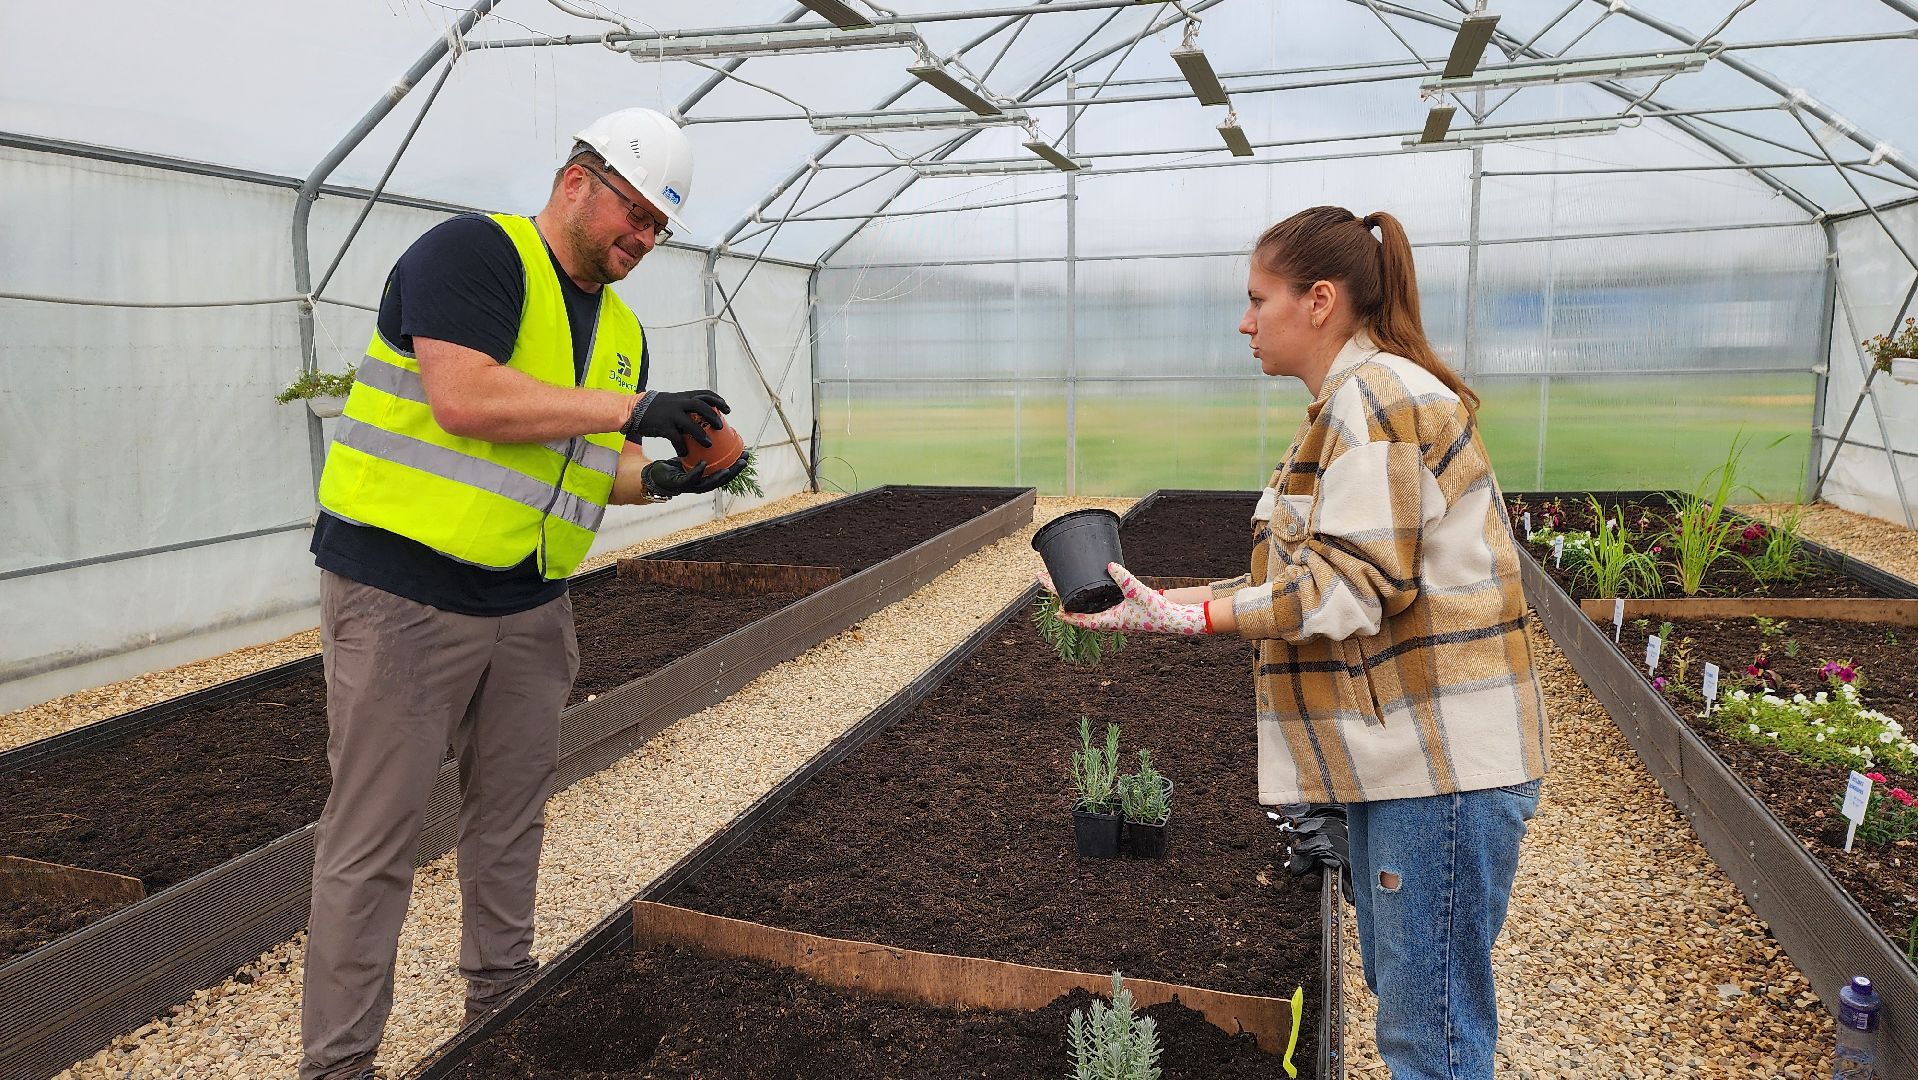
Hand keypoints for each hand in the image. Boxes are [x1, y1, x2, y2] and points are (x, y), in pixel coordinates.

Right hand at [622, 389, 730, 446]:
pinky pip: (675, 437)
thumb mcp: (671, 402)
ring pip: (691, 423)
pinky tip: (685, 453)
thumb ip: (685, 407)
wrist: (632, 409)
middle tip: (720, 427)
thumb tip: (700, 417)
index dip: (718, 401)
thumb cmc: (654, 408)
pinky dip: (682, 446)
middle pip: (701, 406)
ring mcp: (671, 414)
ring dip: (701, 434)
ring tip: (708, 444)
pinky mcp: (663, 425)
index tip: (727, 409)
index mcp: (682, 397)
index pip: (705, 394)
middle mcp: (678, 403)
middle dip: (713, 416)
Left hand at [641, 455, 747, 499]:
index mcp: (706, 477)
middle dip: (735, 471)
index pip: (726, 471)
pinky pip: (690, 479)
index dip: (738, 464)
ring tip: (729, 468)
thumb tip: (712, 427)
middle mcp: (701, 484)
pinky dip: (698, 472)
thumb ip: (699, 445)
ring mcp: (690, 486)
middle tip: (744, 460)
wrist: (655, 474)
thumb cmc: (675, 464)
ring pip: (709, 483)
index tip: (747, 454)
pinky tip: (703, 464)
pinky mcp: (679, 485)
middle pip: (722, 479)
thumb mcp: (690, 453)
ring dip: (720, 476)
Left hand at [1057, 563, 1210, 635]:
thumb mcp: (1139, 592)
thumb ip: (1124, 579)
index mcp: (1109, 621)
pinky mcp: (1118, 608)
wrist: (1172, 618)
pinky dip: (1084, 596)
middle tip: (1041, 577)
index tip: (1054, 611)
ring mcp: (1111, 614)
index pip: (1081, 621)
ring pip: (1083, 606)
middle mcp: (1107, 619)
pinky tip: (1080, 588)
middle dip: (1058, 594)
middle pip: (1076, 609)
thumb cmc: (1156, 611)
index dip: (1066, 616)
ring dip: (1069, 595)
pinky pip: (1095, 603)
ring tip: (1054, 582)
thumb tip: (1109, 565)